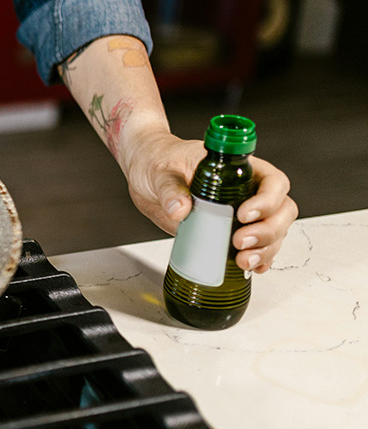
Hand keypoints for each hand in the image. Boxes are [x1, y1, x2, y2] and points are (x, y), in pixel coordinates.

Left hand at [122, 128, 297, 272]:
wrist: (146, 174)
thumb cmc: (159, 161)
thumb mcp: (160, 171)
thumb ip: (169, 188)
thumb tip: (180, 209)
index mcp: (239, 168)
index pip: (273, 182)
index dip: (268, 200)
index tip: (243, 215)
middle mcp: (248, 190)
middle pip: (281, 212)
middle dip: (268, 231)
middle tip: (240, 242)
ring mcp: (242, 213)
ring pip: (274, 232)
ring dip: (264, 250)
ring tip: (242, 260)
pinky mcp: (231, 231)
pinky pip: (258, 246)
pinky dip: (259, 259)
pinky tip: (251, 267)